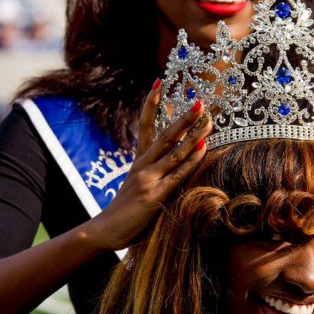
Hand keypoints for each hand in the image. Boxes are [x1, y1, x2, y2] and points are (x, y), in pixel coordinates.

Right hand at [83, 79, 212, 251]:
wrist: (104, 231)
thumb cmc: (124, 215)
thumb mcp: (137, 191)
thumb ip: (153, 178)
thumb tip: (170, 172)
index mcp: (138, 163)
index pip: (145, 126)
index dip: (150, 104)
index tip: (157, 82)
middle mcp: (142, 166)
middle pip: (165, 135)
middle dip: (183, 118)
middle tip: (199, 101)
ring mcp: (148, 179)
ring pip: (173, 151)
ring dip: (193, 135)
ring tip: (208, 120)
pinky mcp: (154, 194)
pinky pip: (176, 174)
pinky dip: (191, 160)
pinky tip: (203, 149)